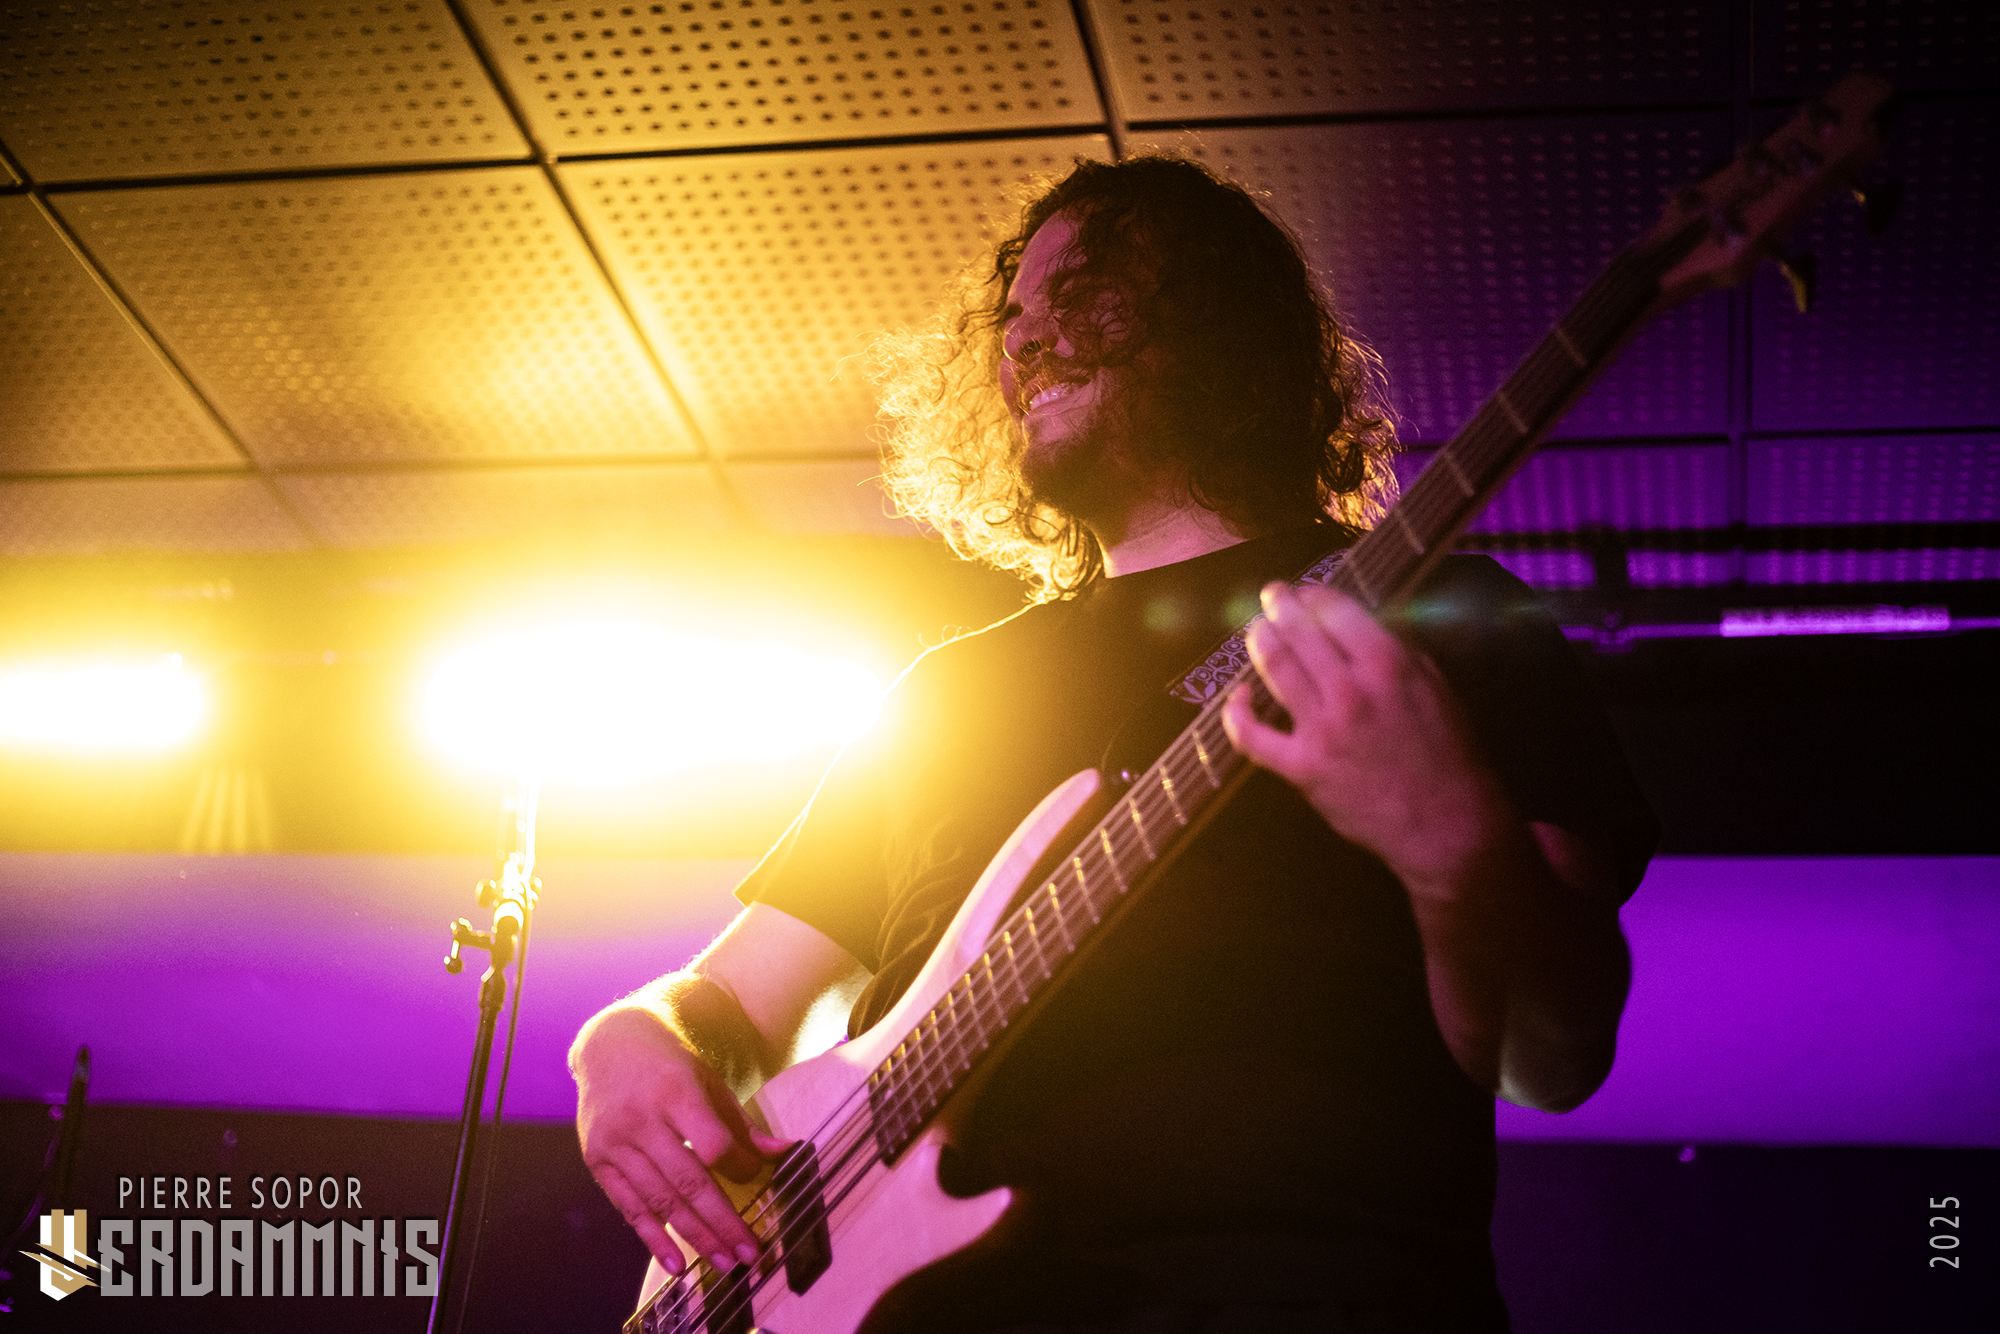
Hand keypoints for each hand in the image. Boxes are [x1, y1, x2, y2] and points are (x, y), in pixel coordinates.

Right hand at [570, 1005, 787, 1275]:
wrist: (610, 1045)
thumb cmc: (669, 1065)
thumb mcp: (707, 1081)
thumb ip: (740, 1123)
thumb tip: (783, 1153)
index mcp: (674, 1092)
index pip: (713, 1144)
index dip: (740, 1169)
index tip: (759, 1181)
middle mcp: (641, 1119)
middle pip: (688, 1181)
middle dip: (722, 1223)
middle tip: (751, 1254)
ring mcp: (615, 1143)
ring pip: (660, 1201)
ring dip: (695, 1238)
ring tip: (724, 1264)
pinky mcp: (597, 1161)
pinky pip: (629, 1208)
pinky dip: (653, 1239)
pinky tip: (677, 1264)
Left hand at [1220, 582, 1512, 891]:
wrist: (1447, 825)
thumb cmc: (1448, 755)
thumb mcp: (1435, 687)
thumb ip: (1399, 652)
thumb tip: (1364, 625)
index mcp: (1388, 663)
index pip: (1334, 610)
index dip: (1313, 595)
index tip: (1306, 592)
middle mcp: (1350, 688)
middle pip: (1298, 632)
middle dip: (1279, 606)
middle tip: (1271, 596)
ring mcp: (1321, 728)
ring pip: (1275, 668)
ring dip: (1259, 641)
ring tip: (1256, 630)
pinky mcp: (1301, 766)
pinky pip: (1252, 736)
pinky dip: (1236, 712)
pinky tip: (1238, 697)